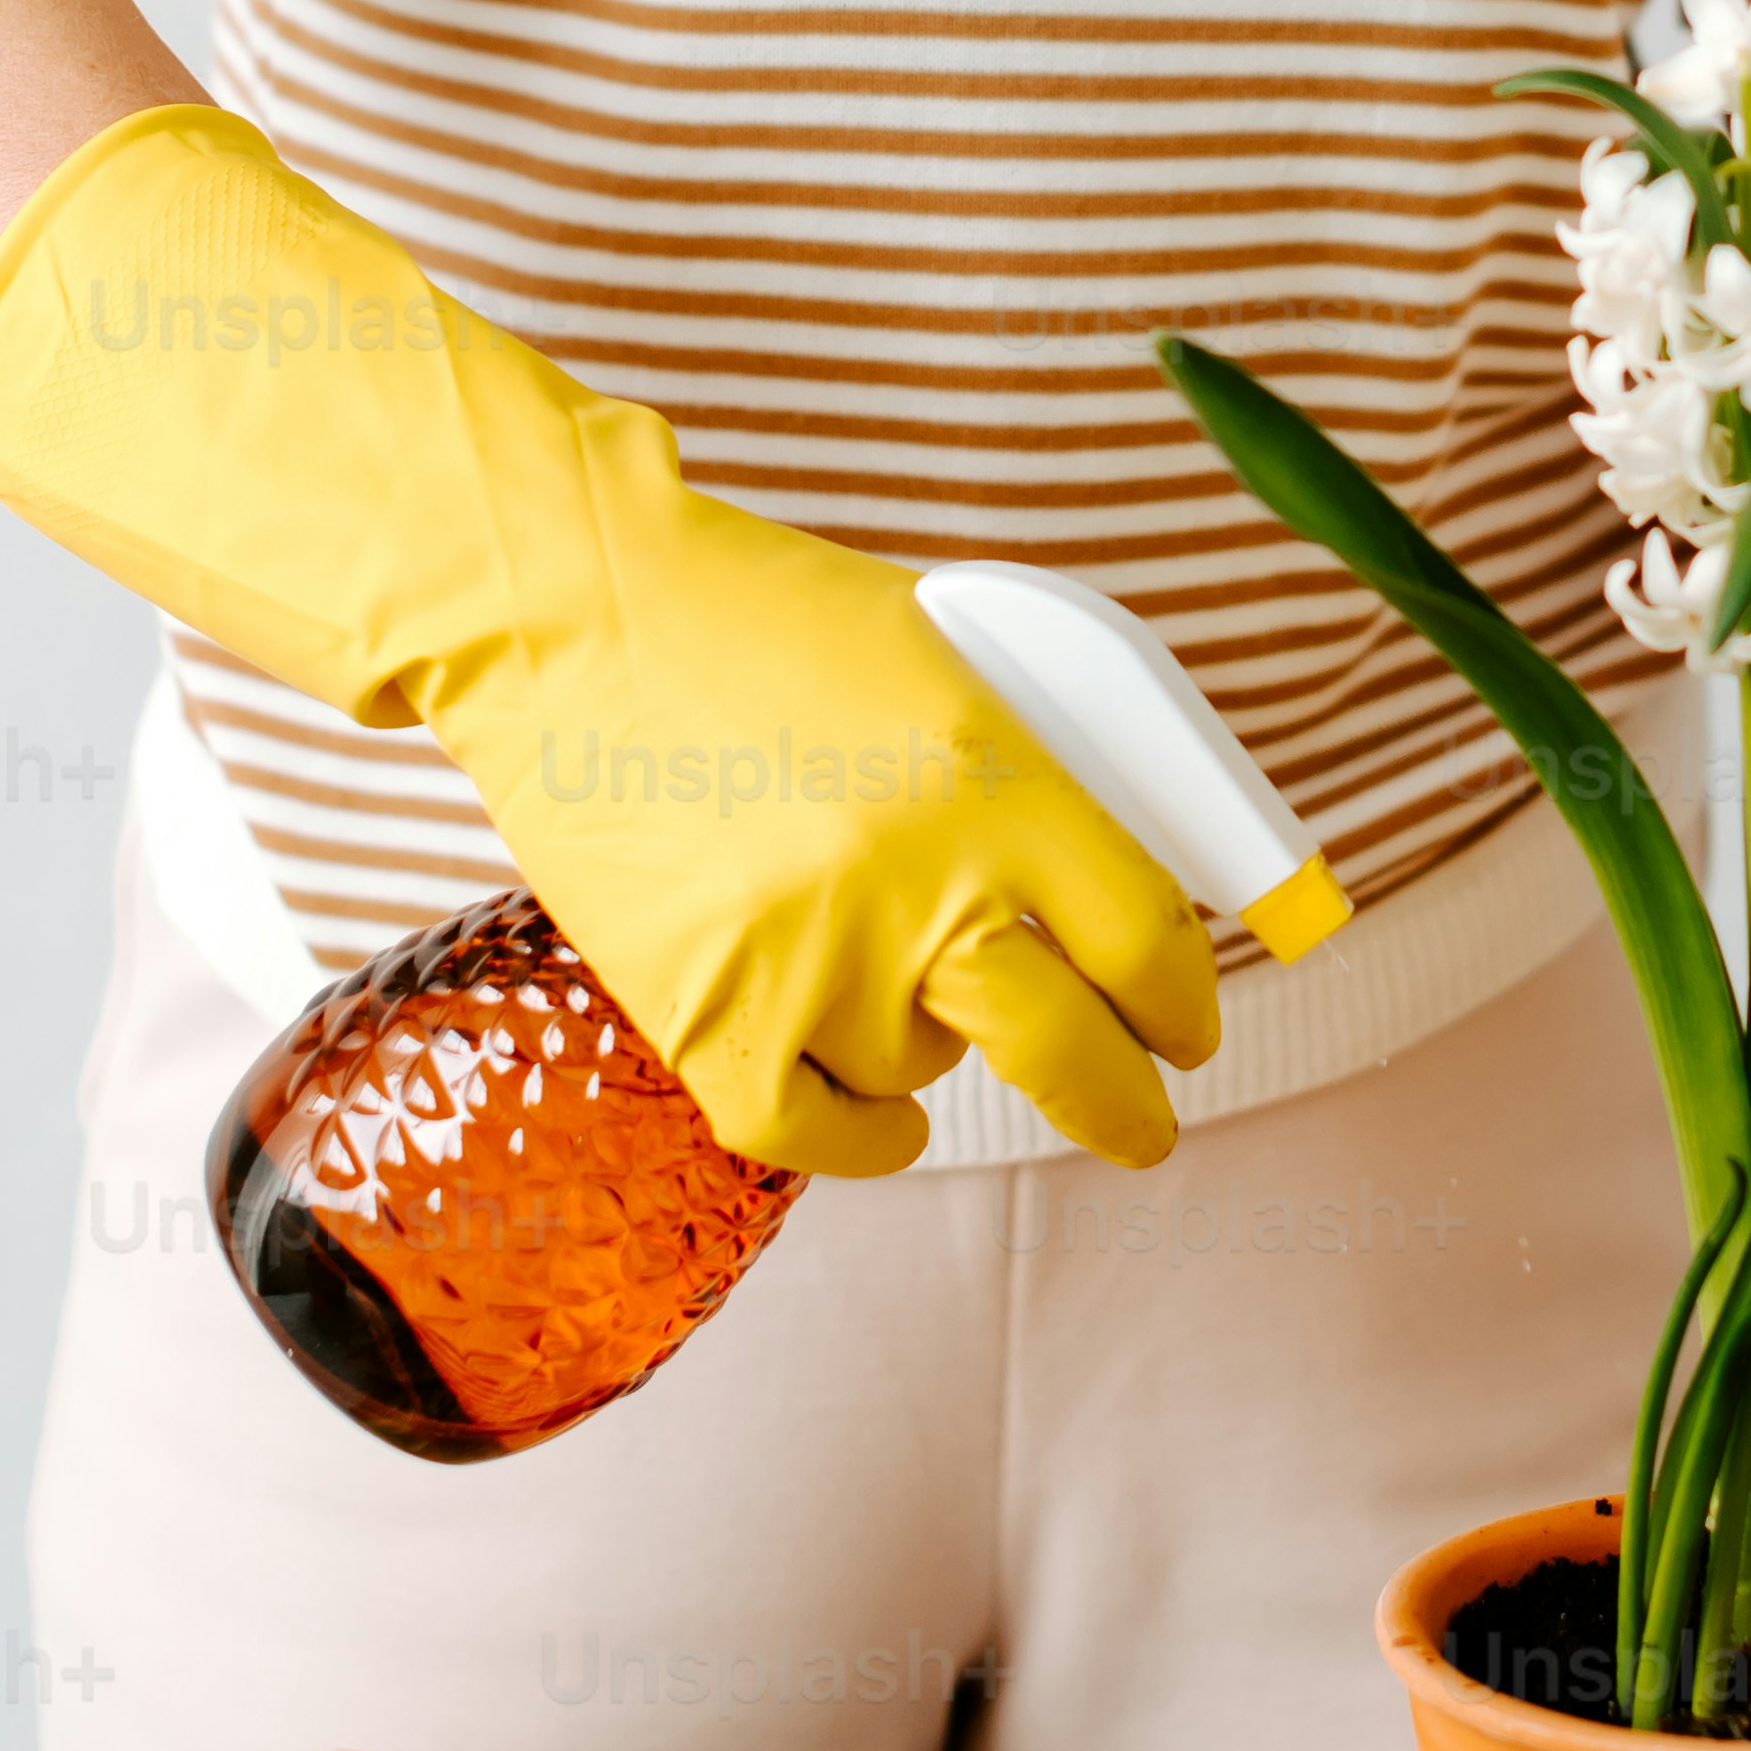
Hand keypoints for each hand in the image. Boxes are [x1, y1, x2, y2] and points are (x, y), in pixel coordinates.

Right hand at [0, 107, 1218, 1175]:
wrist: (563, 613)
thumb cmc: (757, 620)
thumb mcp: (946, 654)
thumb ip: (1034, 772)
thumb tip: (1121, 888)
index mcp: (997, 777)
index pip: (1146, 940)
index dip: (1186, 1003)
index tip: (1187, 1028)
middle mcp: (918, 885)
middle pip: (1075, 1054)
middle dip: (1128, 1108)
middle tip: (1146, 1122)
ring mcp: (811, 966)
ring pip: (928, 1077)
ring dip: (932, 1042)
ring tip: (871, 951)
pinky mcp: (707, 1024)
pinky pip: (820, 1138)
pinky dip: (863, 1136)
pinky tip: (881, 1110)